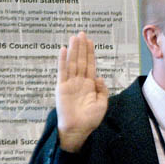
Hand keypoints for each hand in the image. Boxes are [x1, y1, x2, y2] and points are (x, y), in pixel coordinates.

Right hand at [55, 32, 108, 151]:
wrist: (78, 130)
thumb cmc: (90, 120)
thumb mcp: (102, 104)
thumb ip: (102, 90)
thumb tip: (100, 77)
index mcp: (89, 85)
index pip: (90, 65)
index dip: (90, 53)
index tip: (90, 41)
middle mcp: (79, 82)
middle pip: (81, 60)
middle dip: (82, 47)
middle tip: (82, 33)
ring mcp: (70, 84)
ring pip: (72, 63)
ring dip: (74, 50)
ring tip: (74, 37)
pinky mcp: (61, 87)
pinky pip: (62, 71)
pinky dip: (62, 60)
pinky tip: (63, 50)